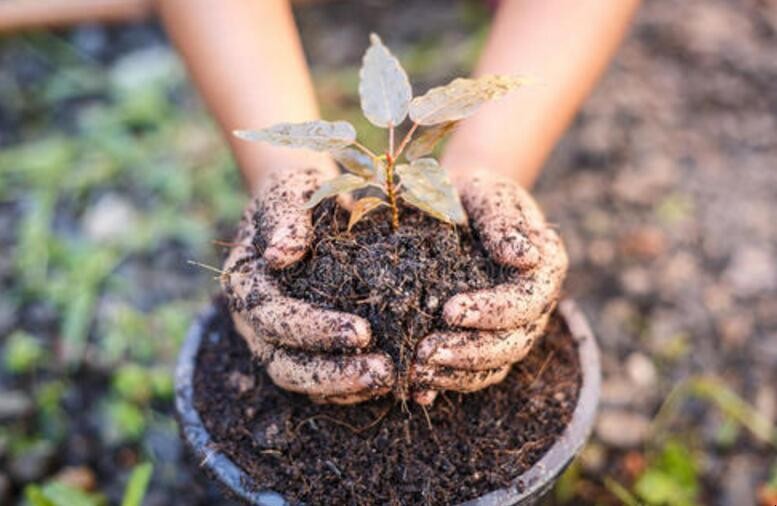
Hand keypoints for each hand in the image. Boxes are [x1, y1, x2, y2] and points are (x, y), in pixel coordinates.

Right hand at [222, 168, 394, 403]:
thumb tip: (280, 255)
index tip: (363, 332)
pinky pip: (319, 381)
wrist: (307, 203)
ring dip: (343, 387)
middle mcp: (253, 320)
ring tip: (390, 380)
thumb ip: (286, 218)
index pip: (273, 317)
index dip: (314, 330)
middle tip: (383, 372)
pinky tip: (387, 381)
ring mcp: (274, 339)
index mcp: (245, 282)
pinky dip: (349, 387)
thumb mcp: (292, 191)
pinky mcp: (300, 349)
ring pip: (300, 380)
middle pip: (283, 363)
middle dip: (332, 373)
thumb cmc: (301, 193)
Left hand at [410, 171, 567, 404]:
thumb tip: (524, 256)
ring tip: (417, 371)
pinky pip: (474, 372)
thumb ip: (504, 221)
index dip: (492, 312)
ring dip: (457, 373)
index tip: (450, 310)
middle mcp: (535, 305)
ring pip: (494, 365)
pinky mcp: (486, 342)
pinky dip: (448, 382)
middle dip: (469, 351)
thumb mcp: (488, 194)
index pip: (526, 301)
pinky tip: (419, 389)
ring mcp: (513, 328)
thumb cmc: (474, 195)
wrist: (459, 207)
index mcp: (545, 266)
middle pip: (512, 343)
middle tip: (425, 352)